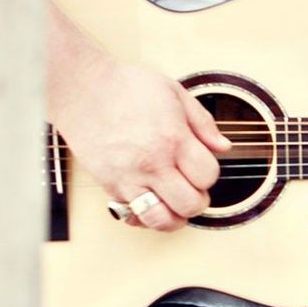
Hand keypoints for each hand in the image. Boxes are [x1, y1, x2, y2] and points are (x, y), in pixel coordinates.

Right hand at [48, 5, 230, 230]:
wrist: (83, 89)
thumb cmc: (127, 86)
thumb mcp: (176, 93)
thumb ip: (203, 123)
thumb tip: (223, 146)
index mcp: (173, 139)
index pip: (207, 176)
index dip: (210, 174)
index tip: (202, 166)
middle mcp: (152, 164)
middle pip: (189, 204)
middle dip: (198, 199)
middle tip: (194, 188)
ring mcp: (129, 178)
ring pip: (160, 220)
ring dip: (174, 217)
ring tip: (176, 203)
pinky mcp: (109, 186)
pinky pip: (132, 217)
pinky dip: (146, 218)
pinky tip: (152, 202)